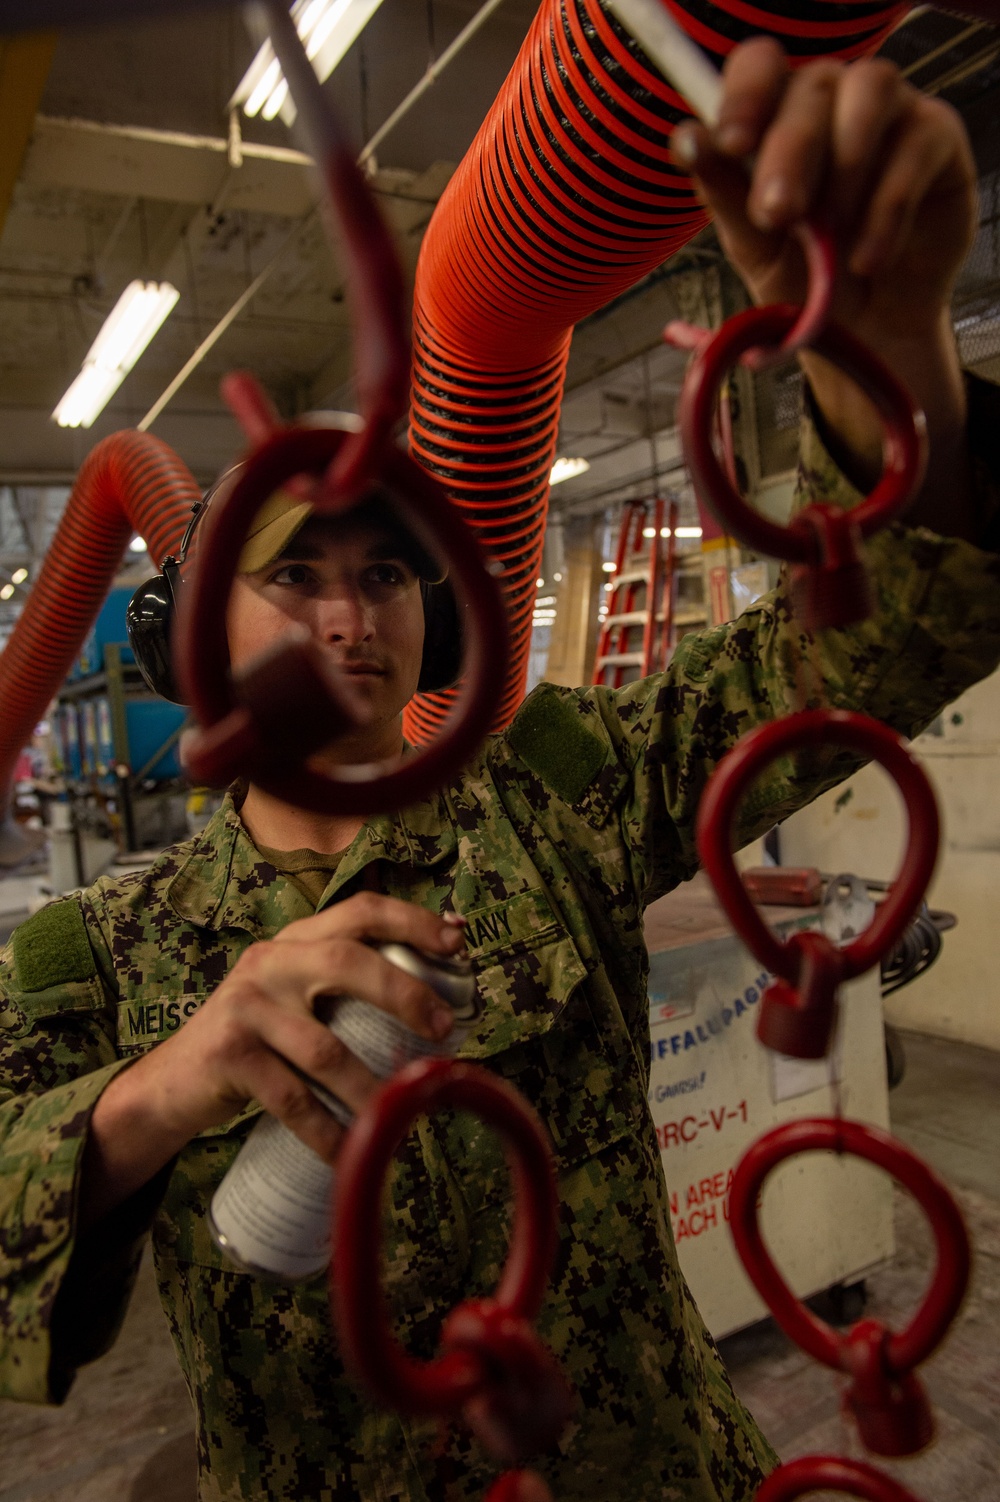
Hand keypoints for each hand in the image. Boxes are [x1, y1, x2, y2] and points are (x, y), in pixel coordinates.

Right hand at [81, 896, 466, 1229]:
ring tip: (405, 1116)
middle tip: (444, 1029)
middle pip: (347, 962)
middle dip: (404, 993)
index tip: (457, 939)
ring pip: (325, 1048)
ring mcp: (246, 1006)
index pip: (359, 911)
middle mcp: (270, 962)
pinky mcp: (230, 1055)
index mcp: (296, 941)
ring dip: (372, 1088)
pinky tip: (352, 1152)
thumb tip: (435, 992)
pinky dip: (328, 1131)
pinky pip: (292, 1100)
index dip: (411, 920)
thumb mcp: (294, 994)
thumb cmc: (257, 1039)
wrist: (175, 1082)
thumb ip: (344, 985)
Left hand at [672, 39, 975, 345]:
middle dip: (789, 150)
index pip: (759, 65)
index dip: (745, 92)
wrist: (864, 332)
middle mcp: (832, 99)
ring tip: (831, 235)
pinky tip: (866, 258)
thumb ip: (723, 191)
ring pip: (870, 90)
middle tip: (777, 212)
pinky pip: (914, 148)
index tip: (731, 141)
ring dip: (843, 165)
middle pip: (811, 85)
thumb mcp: (754, 245)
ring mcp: (888, 111)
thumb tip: (688, 138)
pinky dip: (886, 209)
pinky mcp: (936, 138)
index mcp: (776, 114)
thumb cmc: (806, 278)